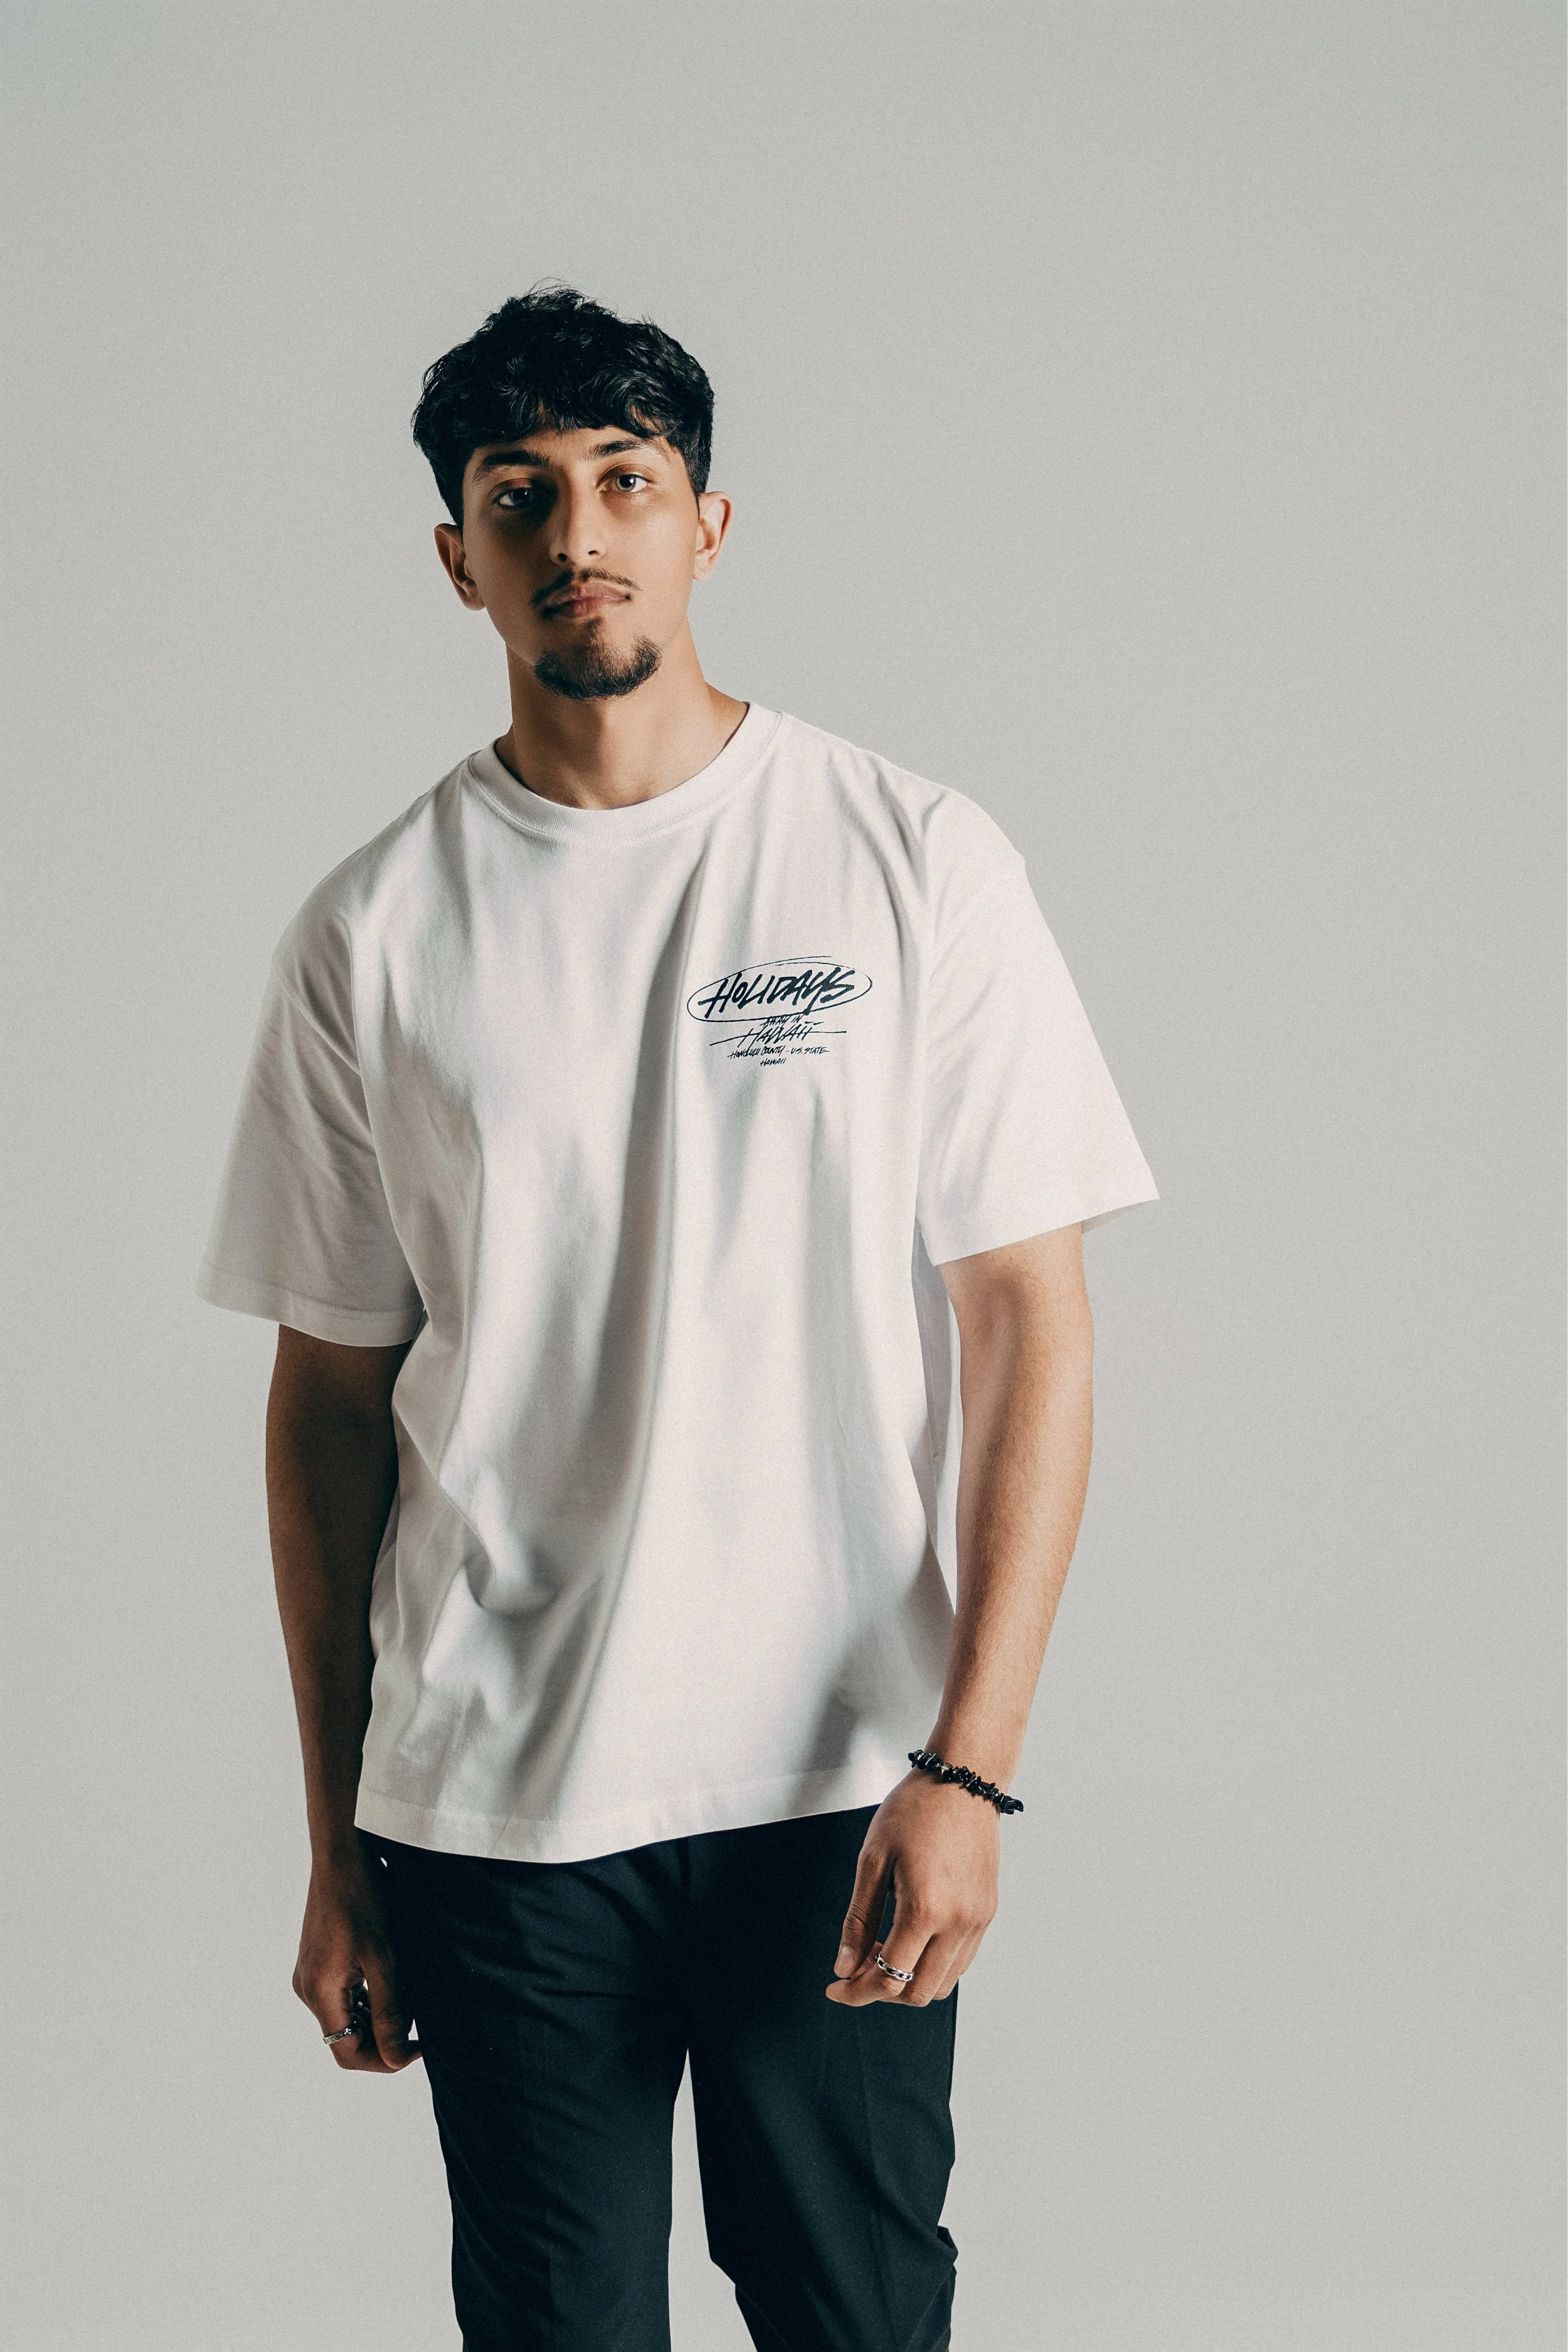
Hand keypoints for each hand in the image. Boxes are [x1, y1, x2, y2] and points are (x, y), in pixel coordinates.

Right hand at [293, 1838, 420, 2072]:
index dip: (385, 2059)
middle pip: (346, 2036)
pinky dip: (368, 1992)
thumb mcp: (385, 1957)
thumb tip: (395, 2059)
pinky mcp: (316, 1959)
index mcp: (318, 1993)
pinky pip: (343, 1992)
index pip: (347, 2054)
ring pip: (347, 2014)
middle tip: (420, 2015)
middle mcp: (307, 1988)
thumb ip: (389, 2011)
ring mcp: (309, 1973)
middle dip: (384, 2033)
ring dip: (378, 2011)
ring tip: (409, 1987)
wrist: (342, 1851)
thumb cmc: (363, 1897)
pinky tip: (391, 1970)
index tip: (419, 2047)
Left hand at [825, 1770, 999, 2006]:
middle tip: (857, 1966)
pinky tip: (912, 1938)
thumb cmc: (916, 1809)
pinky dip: (933, 1965)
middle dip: (881, 1991)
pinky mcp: (987, 1912)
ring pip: (942, 1984)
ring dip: (909, 1981)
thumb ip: (858, 1920)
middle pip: (917, 1993)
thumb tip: (845, 1967)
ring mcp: (977, 1920)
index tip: (836, 1988)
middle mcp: (958, 1923)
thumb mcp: (873, 1859)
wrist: (963, 1780)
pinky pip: (960, 1961)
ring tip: (885, 1947)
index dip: (856, 1992)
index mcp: (925, 1910)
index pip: (888, 1979)